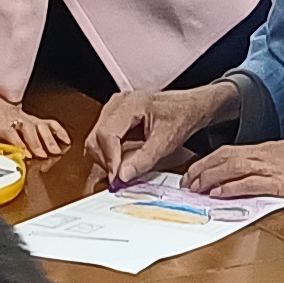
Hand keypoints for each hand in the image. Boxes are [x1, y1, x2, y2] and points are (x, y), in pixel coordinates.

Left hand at [0, 94, 73, 158]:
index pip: (11, 132)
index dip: (18, 143)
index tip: (25, 153)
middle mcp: (15, 120)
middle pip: (29, 130)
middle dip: (36, 143)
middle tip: (43, 155)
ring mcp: (26, 119)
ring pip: (40, 126)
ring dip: (49, 139)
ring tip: (56, 151)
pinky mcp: (33, 120)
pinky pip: (48, 123)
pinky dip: (58, 131)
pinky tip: (66, 141)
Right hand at [89, 80, 231, 185]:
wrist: (188, 108)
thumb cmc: (181, 116)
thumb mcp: (167, 141)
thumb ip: (145, 158)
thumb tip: (123, 175)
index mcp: (129, 104)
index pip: (107, 133)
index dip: (110, 159)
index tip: (116, 177)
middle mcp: (117, 104)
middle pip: (96, 138)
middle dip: (106, 161)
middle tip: (120, 178)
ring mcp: (112, 111)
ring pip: (95, 141)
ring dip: (106, 159)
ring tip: (123, 169)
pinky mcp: (113, 120)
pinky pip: (101, 140)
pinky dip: (109, 155)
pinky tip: (123, 162)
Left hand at [181, 139, 283, 213]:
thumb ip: (261, 175)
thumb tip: (230, 184)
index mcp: (275, 148)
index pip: (234, 149)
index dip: (210, 160)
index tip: (195, 171)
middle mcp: (276, 152)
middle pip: (230, 155)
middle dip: (205, 167)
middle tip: (189, 180)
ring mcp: (282, 167)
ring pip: (237, 166)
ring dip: (213, 177)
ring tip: (198, 187)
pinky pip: (253, 183)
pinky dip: (232, 188)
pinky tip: (219, 193)